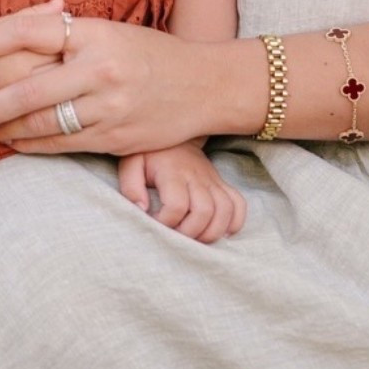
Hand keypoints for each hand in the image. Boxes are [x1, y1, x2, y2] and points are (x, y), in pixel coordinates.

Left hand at [0, 5, 227, 155]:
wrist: (208, 86)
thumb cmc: (156, 54)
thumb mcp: (116, 32)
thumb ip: (72, 32)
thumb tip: (26, 26)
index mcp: (96, 34)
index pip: (28, 32)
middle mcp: (101, 70)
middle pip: (27, 91)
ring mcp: (109, 107)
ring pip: (43, 124)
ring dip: (6, 131)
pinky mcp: (116, 138)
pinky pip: (64, 145)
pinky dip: (34, 145)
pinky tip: (15, 143)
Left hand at [118, 144, 245, 243]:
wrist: (174, 131)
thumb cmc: (149, 152)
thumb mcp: (131, 163)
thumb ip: (130, 186)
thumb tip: (141, 209)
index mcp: (172, 172)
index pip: (177, 205)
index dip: (166, 222)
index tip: (154, 224)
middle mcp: (197, 176)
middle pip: (204, 211)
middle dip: (190, 232)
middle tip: (176, 236)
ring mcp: (213, 180)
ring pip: (225, 210)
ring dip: (212, 232)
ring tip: (195, 238)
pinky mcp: (221, 183)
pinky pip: (238, 204)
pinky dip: (234, 222)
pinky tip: (221, 232)